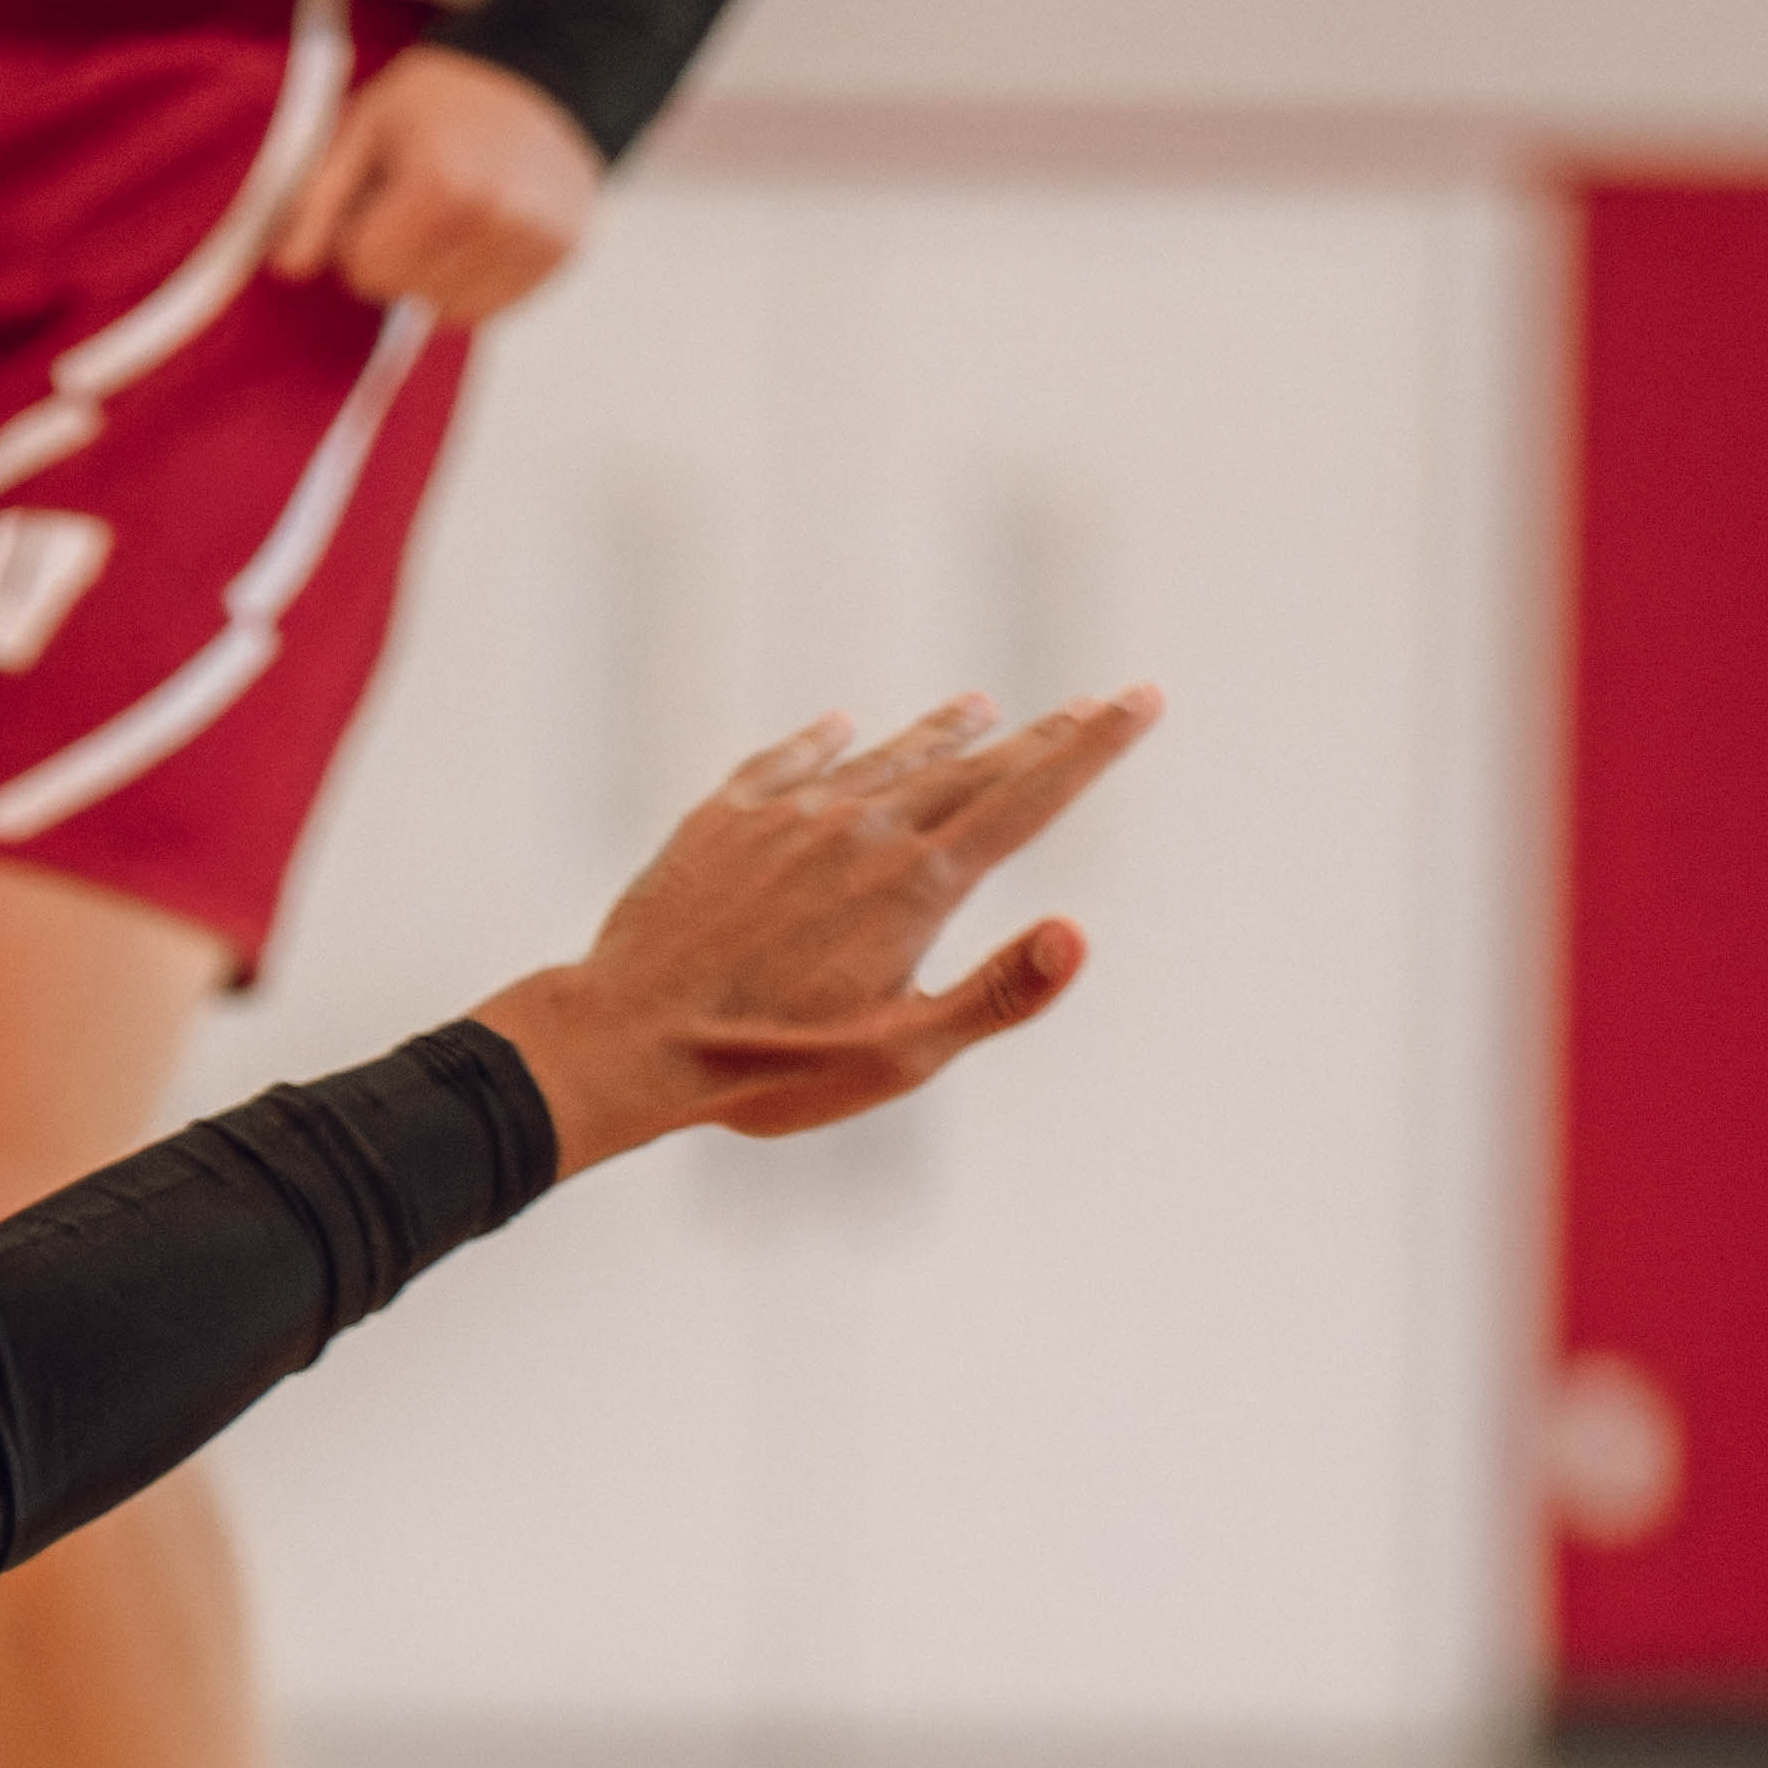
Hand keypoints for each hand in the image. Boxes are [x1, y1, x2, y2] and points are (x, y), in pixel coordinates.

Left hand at [264, 50, 599, 329]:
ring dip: (428, 275)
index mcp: (441, 181)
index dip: (356, 235)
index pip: (364, 268)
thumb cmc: (440, 100)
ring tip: (445, 219)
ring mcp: (534, 242)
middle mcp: (495, 218)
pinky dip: (468, 282)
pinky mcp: (560, 256)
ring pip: (443, 308)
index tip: (375, 197)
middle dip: (391, 256)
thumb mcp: (366, 125)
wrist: (542, 74)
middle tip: (412, 204)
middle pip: (402, 291)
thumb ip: (320, 197)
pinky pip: (487, 308)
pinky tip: (476, 234)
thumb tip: (287, 269)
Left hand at [481, 693, 1156, 1168]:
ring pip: (884, 757)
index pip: (1029, 797)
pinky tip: (839, 727)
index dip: (1093, 747)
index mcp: (917, 884)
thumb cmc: (767, 1067)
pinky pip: (785, 765)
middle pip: (972, 768)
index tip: (1140, 699)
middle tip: (1092, 702)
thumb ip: (997, 995)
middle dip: (1041, 735)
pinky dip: (823, 742)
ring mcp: (788, 818)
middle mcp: (861, 829)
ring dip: (940, 732)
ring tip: (982, 707)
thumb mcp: (899, 1056)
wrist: (627, 1039)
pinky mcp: (721, 822)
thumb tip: (1078, 934)